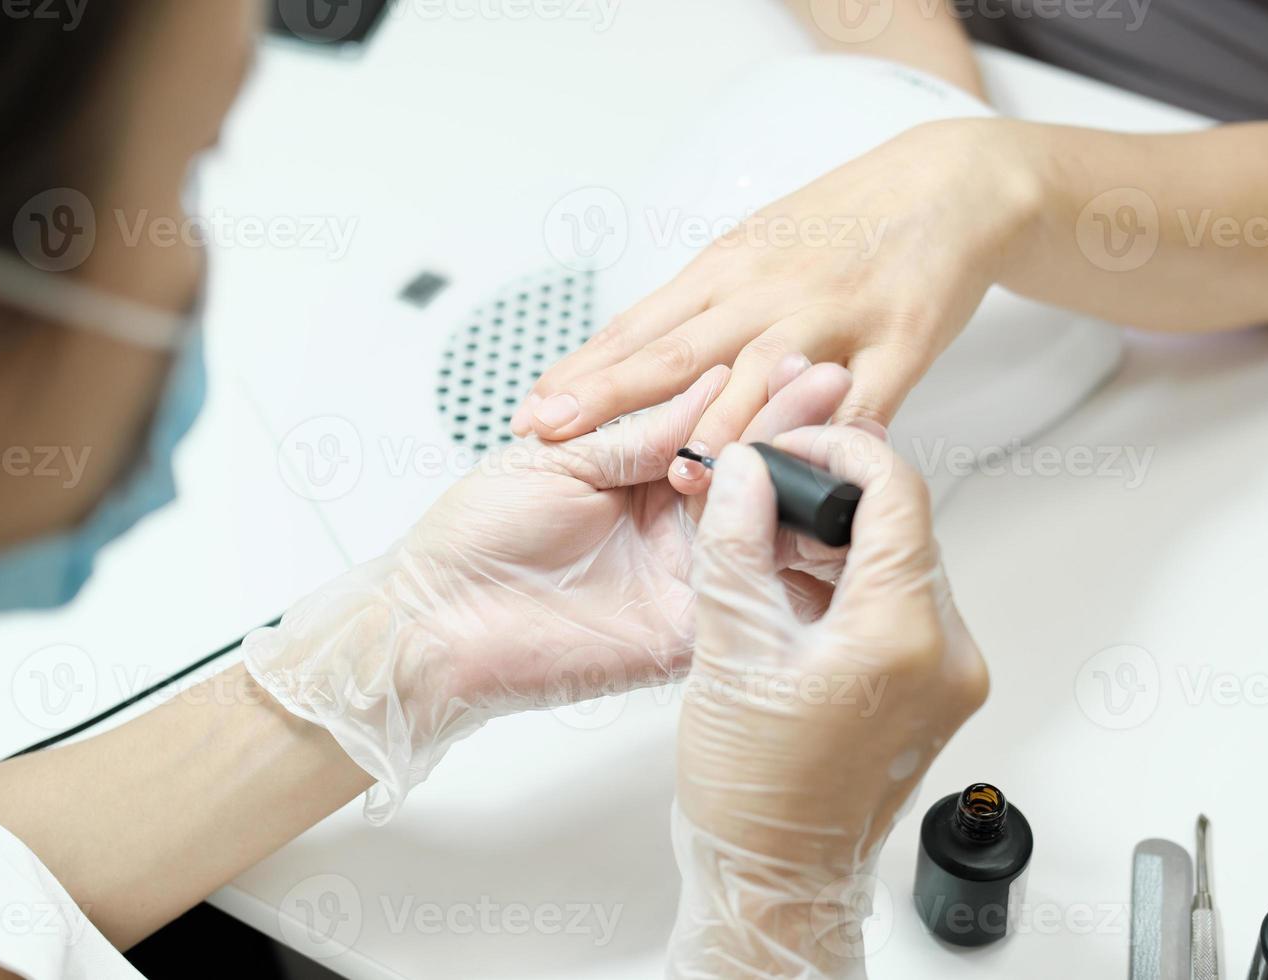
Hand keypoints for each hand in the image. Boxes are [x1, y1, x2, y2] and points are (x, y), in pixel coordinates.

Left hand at [244, 359, 853, 822]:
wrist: (437, 621)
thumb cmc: (476, 535)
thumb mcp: (558, 459)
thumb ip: (637, 432)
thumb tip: (708, 382)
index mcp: (639, 474)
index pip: (714, 428)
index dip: (752, 396)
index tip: (795, 361)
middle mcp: (672, 525)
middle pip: (751, 474)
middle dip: (791, 427)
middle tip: (827, 384)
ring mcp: (686, 578)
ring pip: (762, 529)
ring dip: (797, 482)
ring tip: (830, 432)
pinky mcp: (689, 633)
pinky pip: (748, 598)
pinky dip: (779, 559)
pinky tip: (805, 516)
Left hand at [512, 119, 1040, 494]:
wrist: (948, 183)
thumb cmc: (842, 223)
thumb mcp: (754, 248)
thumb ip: (698, 307)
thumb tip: (626, 357)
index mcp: (725, 270)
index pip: (638, 328)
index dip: (582, 374)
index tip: (530, 413)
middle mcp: (767, 291)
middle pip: (678, 352)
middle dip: (609, 397)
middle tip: (553, 435)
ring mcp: (833, 315)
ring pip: (764, 375)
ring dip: (718, 428)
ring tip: (672, 475)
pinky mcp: (899, 340)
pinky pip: (860, 398)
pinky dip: (829, 434)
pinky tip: (801, 468)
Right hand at [667, 426, 989, 976]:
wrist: (778, 879)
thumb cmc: (758, 793)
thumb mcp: (730, 650)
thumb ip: (735, 545)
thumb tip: (743, 470)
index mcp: (905, 635)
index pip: (898, 492)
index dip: (841, 450)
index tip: (791, 445)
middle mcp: (946, 652)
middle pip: (902, 526)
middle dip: (830, 498)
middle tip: (763, 495)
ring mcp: (946, 675)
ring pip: (897, 564)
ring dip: (835, 541)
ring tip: (765, 549)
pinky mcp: (931, 691)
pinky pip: (896, 607)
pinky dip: (847, 584)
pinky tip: (790, 595)